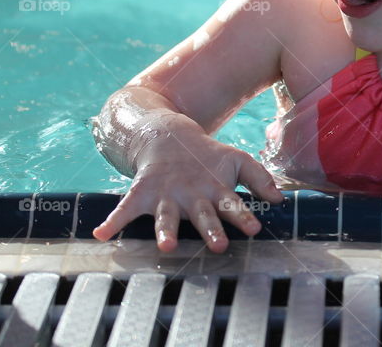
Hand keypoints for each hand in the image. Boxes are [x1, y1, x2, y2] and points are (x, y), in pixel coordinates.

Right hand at [92, 128, 283, 252]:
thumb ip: (259, 178)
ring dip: (165, 231)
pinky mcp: (142, 192)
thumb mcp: (237, 161)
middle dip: (211, 230)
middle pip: (203, 215)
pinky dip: (112, 220)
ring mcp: (166, 194)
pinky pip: (124, 208)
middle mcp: (191, 194)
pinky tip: (101, 234)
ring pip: (166, 216)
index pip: (232, 204)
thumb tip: (280, 199)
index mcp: (215, 189)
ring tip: (166, 246)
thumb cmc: (208, 156)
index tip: (255, 228)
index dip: (243, 216)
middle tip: (219, 246)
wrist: (169, 135)